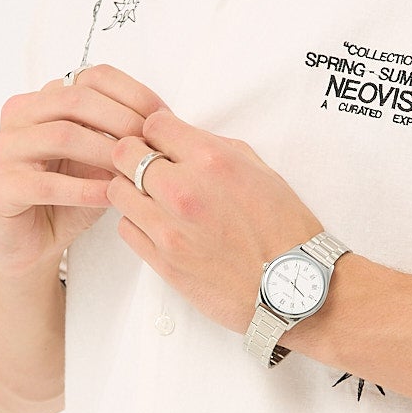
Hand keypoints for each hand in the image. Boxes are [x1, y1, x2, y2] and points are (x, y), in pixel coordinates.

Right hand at [0, 64, 164, 279]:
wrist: (29, 243)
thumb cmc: (67, 196)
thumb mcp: (100, 161)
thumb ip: (121, 138)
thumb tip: (164, 125)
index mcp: (45, 99)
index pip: (92, 76)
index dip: (133, 94)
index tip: (163, 119)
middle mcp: (20, 115)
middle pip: (76, 99)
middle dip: (122, 120)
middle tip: (151, 145)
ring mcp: (6, 148)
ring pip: (61, 135)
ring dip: (106, 153)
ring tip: (134, 171)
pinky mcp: (0, 185)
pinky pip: (48, 184)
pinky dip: (85, 190)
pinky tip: (112, 197)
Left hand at [107, 101, 323, 332]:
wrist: (293, 287)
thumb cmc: (284, 229)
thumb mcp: (261, 171)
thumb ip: (216, 149)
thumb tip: (184, 140)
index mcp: (212, 160)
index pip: (154, 124)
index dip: (157, 132)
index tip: (164, 144)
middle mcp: (184, 189)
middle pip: (124, 154)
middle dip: (135, 155)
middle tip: (151, 168)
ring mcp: (169, 227)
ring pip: (117, 191)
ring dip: (132, 190)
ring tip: (155, 200)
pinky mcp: (162, 260)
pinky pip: (126, 228)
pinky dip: (137, 223)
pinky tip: (160, 226)